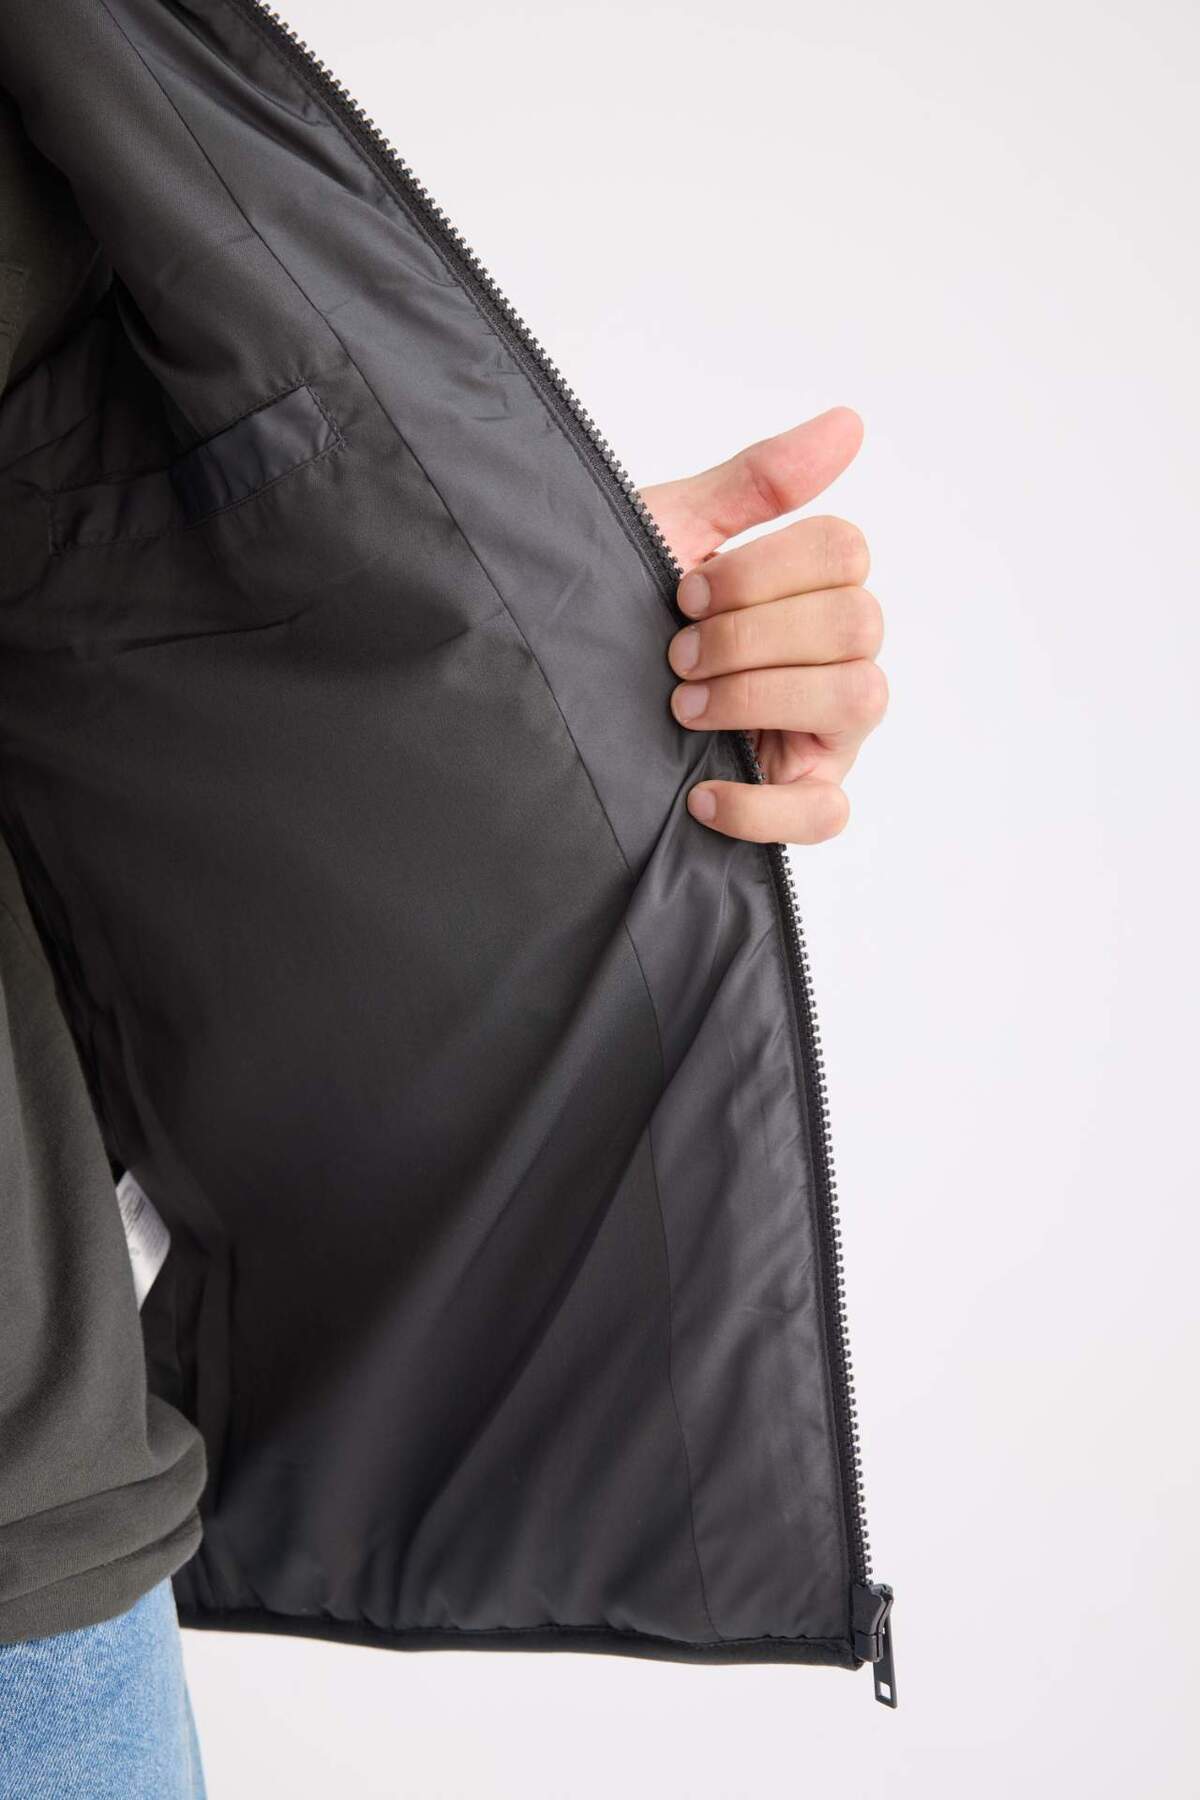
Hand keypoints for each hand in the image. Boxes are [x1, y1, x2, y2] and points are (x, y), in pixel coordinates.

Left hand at [638, 407, 886, 843]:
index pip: (845, 552)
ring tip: (684, 708)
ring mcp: (830, 731)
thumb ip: (756, 484)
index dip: (763, 570)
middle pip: (858, 623)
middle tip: (678, 654)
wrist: (556, 694)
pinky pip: (827, 813)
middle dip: (754, 635)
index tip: (686, 592)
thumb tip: (848, 423)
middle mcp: (837, 655)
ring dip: (762, 698)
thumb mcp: (673, 535)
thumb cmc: (617, 607)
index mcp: (812, 588)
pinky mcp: (804, 798)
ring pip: (859, 698)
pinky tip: (701, 793)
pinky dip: (764, 807)